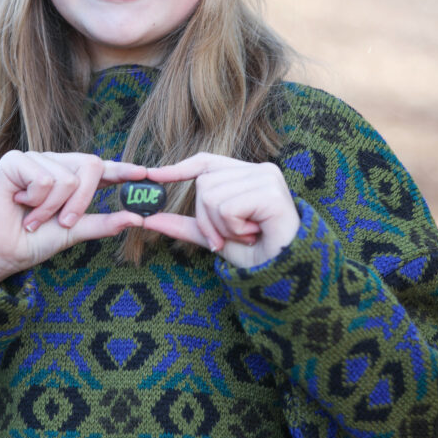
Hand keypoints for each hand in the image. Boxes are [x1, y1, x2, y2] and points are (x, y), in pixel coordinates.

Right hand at [0, 151, 145, 282]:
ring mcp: (36, 159)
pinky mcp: (15, 160)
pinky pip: (44, 177)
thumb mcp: (74, 232)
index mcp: (71, 179)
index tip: (146, 174)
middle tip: (64, 222)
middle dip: (82, 200)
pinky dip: (36, 200)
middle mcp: (56, 164)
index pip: (102, 169)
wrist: (0, 252)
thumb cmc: (33, 241)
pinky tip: (19, 202)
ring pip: (67, 177)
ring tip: (33, 218)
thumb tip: (137, 218)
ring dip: (52, 207)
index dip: (123, 169)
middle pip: (91, 166)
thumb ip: (103, 223)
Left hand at [142, 154, 298, 268]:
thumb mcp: (215, 236)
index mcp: (246, 174)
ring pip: (212, 197)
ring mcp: (266, 178)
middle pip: (203, 184)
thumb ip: (186, 225)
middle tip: (228, 237)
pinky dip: (233, 229)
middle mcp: (259, 170)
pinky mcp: (271, 193)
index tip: (152, 175)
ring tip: (246, 235)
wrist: (287, 274)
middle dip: (206, 219)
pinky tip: (254, 234)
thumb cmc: (257, 254)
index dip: (179, 168)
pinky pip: (227, 209)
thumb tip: (149, 219)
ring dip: (222, 227)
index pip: (206, 162)